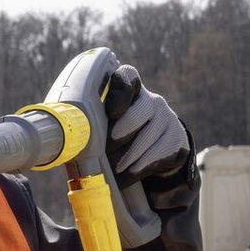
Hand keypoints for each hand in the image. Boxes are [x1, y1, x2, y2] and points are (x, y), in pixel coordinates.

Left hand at [102, 64, 189, 184]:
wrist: (156, 149)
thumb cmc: (119, 134)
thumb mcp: (107, 124)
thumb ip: (93, 124)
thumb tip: (72, 142)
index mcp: (130, 90)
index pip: (127, 77)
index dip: (119, 90)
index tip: (110, 112)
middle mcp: (151, 100)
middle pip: (142, 108)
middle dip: (123, 130)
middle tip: (107, 147)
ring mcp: (166, 118)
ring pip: (149, 135)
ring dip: (130, 155)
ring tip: (115, 168)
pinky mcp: (176, 137)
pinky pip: (159, 151)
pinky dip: (141, 165)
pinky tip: (128, 173)